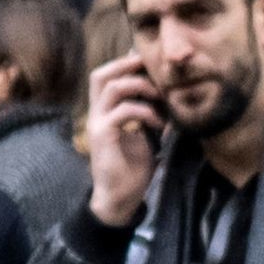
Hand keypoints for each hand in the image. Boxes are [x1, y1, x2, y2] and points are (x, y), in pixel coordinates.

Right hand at [87, 53, 164, 226]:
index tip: (151, 64)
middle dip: (127, 65)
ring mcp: (97, 123)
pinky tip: (159, 124)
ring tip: (161, 98)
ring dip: (141, 87)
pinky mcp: (103, 135)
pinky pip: (123, 112)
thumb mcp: (145, 136)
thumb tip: (166, 98)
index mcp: (104, 112)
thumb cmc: (133, 170)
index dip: (125, 65)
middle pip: (101, 75)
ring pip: (112, 88)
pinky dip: (145, 112)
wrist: (120, 198)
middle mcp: (96, 113)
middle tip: (153, 69)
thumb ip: (148, 116)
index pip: (106, 77)